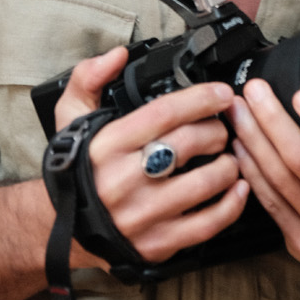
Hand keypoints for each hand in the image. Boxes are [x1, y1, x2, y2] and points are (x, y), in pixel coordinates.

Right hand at [56, 47, 248, 264]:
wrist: (60, 229)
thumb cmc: (75, 168)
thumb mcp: (69, 116)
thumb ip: (89, 78)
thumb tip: (116, 55)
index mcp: (109, 145)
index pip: (165, 113)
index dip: (201, 99)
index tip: (223, 94)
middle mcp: (125, 180)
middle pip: (189, 144)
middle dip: (217, 130)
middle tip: (224, 127)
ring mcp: (142, 215)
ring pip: (203, 184)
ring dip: (229, 165)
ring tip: (231, 156)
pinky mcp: (156, 244)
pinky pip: (206, 225)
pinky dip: (231, 205)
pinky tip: (238, 188)